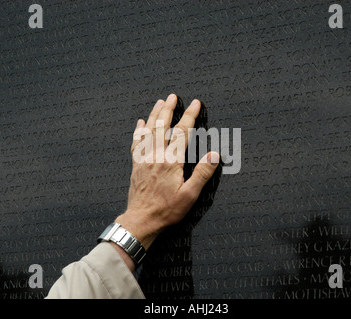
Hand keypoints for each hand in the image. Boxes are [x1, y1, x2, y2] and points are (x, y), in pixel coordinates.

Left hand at [115, 94, 218, 250]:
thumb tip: (214, 155)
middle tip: (174, 96)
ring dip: (154, 114)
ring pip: (149, 131)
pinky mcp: (136, 165)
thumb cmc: (166, 210)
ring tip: (159, 102)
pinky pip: (136, 143)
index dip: (189, 116)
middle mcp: (156, 156)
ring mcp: (144, 159)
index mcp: (171, 161)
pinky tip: (140, 124)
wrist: (142, 219)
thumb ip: (202, 173)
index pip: (182, 132)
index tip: (195, 103)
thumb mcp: (190, 195)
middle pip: (163, 126)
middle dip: (169, 109)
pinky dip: (139, 131)